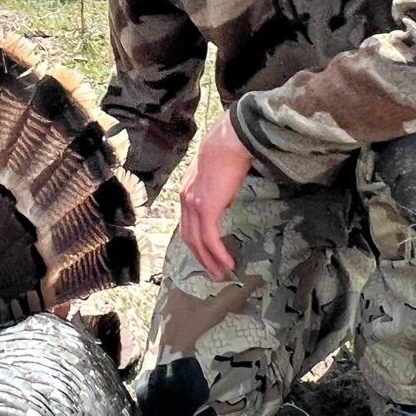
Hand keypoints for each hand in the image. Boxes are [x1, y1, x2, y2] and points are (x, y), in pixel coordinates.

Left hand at [178, 114, 254, 279]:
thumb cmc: (227, 151)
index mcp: (188, 191)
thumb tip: (224, 194)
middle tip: (213, 272)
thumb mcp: (216, 173)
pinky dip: (217, 253)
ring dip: (210, 260)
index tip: (207, 255)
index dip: (196, 242)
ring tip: (221, 273)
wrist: (228, 142)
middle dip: (201, 258)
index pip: (188, 223)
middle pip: (189, 237)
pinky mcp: (206, 208)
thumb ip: (216, 186)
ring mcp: (194, 205)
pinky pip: (209, 238)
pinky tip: (226, 263)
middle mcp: (186, 199)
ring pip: (197, 242)